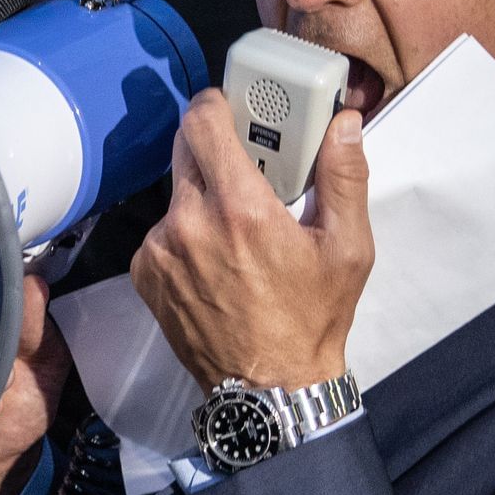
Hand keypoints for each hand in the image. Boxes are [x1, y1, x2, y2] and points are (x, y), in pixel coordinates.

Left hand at [132, 92, 372, 391]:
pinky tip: (214, 258)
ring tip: (235, 228)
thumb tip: (343, 126)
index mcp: (241, 209)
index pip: (204, 122)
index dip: (216, 104)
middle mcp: (191, 223)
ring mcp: (161, 250)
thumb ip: (343, 178)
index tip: (229, 106)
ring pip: (175, 191)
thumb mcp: (348, 248)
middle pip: (185, 148)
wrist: (269, 389)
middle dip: (212, 146)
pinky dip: (183, 232)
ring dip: (200, 195)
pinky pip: (161, 230)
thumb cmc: (310, 320)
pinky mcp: (146, 272)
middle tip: (243, 163)